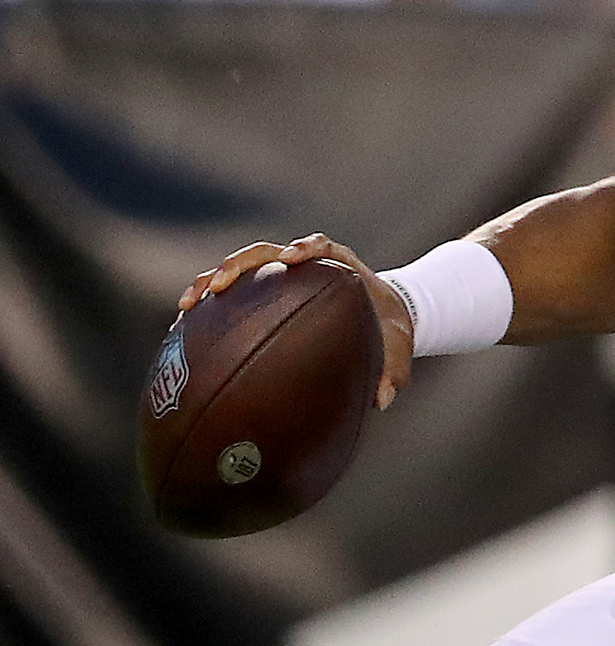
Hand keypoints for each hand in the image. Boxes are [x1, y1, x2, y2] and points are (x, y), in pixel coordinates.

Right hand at [179, 233, 415, 409]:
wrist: (381, 318)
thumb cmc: (389, 328)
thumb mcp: (398, 346)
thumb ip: (394, 370)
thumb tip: (383, 399)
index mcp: (340, 266)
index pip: (321, 246)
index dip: (305, 247)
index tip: (290, 257)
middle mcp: (305, 266)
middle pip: (266, 252)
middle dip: (240, 263)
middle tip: (219, 283)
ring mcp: (281, 277)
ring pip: (241, 270)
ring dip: (212, 280)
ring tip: (188, 304)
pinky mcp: (265, 293)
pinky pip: (234, 294)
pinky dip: (211, 305)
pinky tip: (184, 326)